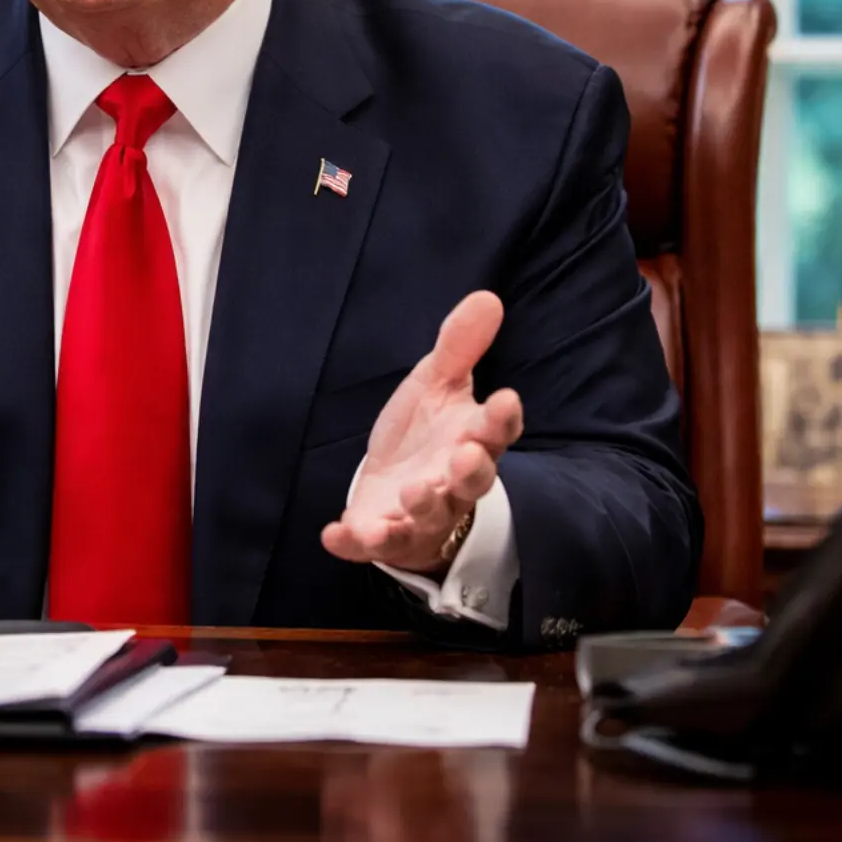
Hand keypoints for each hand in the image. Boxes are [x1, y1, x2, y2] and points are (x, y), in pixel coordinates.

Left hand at [320, 291, 523, 574]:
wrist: (395, 488)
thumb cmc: (426, 435)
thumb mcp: (437, 384)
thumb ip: (459, 347)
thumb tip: (488, 296)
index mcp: (471, 439)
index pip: (496, 429)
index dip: (502, 418)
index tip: (506, 399)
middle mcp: (453, 481)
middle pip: (473, 481)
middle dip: (471, 470)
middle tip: (466, 455)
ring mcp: (421, 514)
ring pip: (431, 516)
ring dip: (423, 506)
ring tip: (413, 492)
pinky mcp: (385, 536)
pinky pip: (375, 544)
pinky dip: (356, 542)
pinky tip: (334, 534)